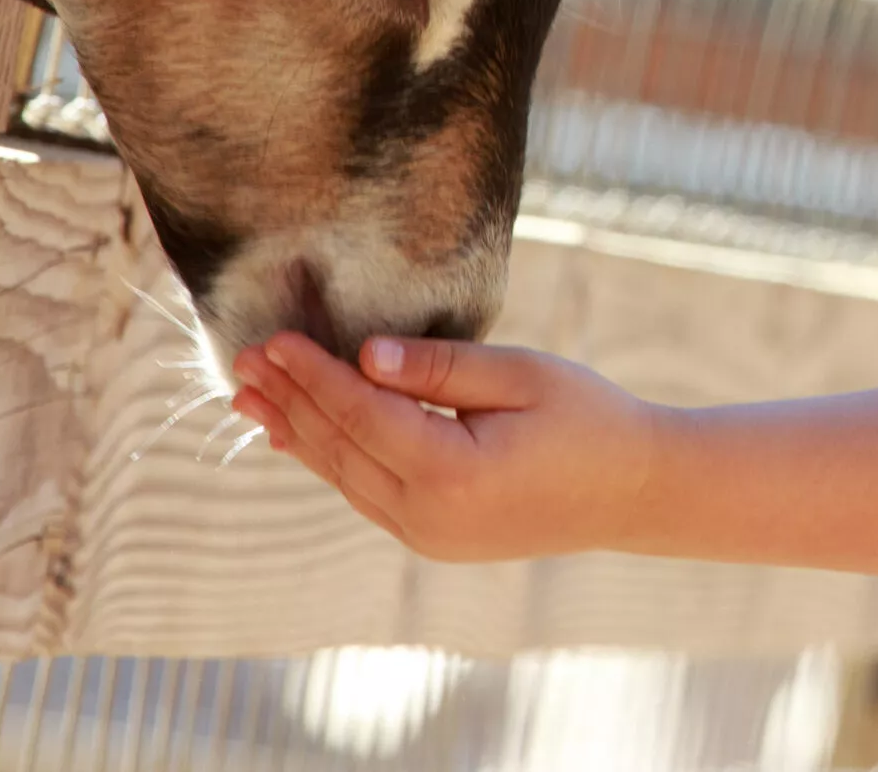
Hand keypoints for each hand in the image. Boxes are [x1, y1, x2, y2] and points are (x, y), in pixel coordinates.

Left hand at [230, 332, 656, 561]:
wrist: (636, 493)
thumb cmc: (590, 419)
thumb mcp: (524, 375)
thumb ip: (440, 367)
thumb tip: (364, 356)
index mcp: (451, 472)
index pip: (360, 414)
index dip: (313, 374)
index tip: (272, 339)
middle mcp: (428, 516)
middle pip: (339, 449)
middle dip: (289, 402)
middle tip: (241, 361)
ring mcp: (429, 536)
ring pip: (345, 477)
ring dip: (298, 434)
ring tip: (251, 399)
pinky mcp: (435, 538)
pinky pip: (367, 493)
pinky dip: (332, 460)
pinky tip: (302, 438)